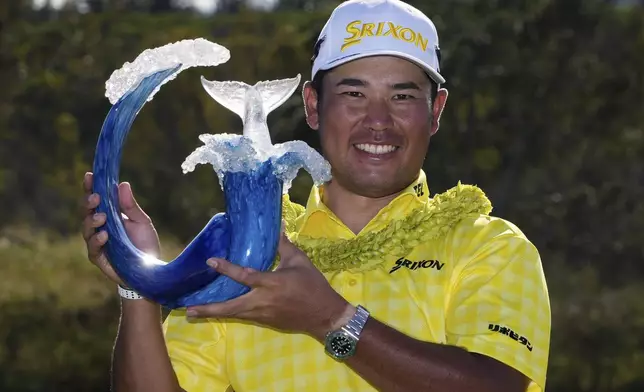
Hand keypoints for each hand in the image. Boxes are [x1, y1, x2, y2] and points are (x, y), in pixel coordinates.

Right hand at [81, 172, 159, 285]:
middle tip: (96, 197)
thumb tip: (123, 184)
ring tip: (101, 217)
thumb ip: (130, 205)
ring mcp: (97, 242)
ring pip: (86, 228)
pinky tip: (104, 236)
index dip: (91, 187)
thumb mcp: (142, 221)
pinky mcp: (98, 258)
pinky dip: (97, 240)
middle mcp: (100, 227)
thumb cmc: (145, 243)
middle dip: (88, 202)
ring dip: (92, 221)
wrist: (151, 270)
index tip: (90, 175)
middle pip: (86, 211)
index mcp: (109, 214)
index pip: (96, 198)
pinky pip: (92, 248)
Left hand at [186, 233, 354, 340]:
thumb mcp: (300, 261)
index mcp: (272, 283)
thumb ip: (284, 245)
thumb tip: (277, 226)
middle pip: (231, 307)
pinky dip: (229, 313)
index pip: (245, 276)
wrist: (324, 315)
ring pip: (234, 314)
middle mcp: (263, 301)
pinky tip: (217, 311)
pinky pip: (243, 316)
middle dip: (209, 309)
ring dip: (213, 314)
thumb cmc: (313, 286)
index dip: (227, 268)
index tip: (210, 261)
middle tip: (188, 309)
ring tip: (193, 312)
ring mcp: (263, 314)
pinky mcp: (265, 322)